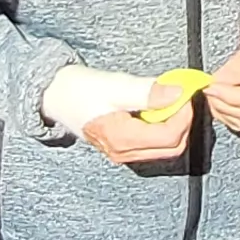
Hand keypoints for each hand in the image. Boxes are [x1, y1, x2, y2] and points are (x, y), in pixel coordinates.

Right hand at [79, 87, 197, 165]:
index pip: (170, 136)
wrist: (55, 96)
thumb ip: (147, 92)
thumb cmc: (79, 90)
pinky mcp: (125, 147)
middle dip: (183, 120)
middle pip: (173, 146)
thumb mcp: (114, 86)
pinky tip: (155, 107)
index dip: (184, 114)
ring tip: (166, 99)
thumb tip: (178, 93)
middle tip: (179, 95)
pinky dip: (163, 125)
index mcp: (122, 140)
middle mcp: (124, 152)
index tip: (184, 92)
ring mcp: (124, 153)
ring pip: (166, 147)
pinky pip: (154, 143)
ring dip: (174, 123)